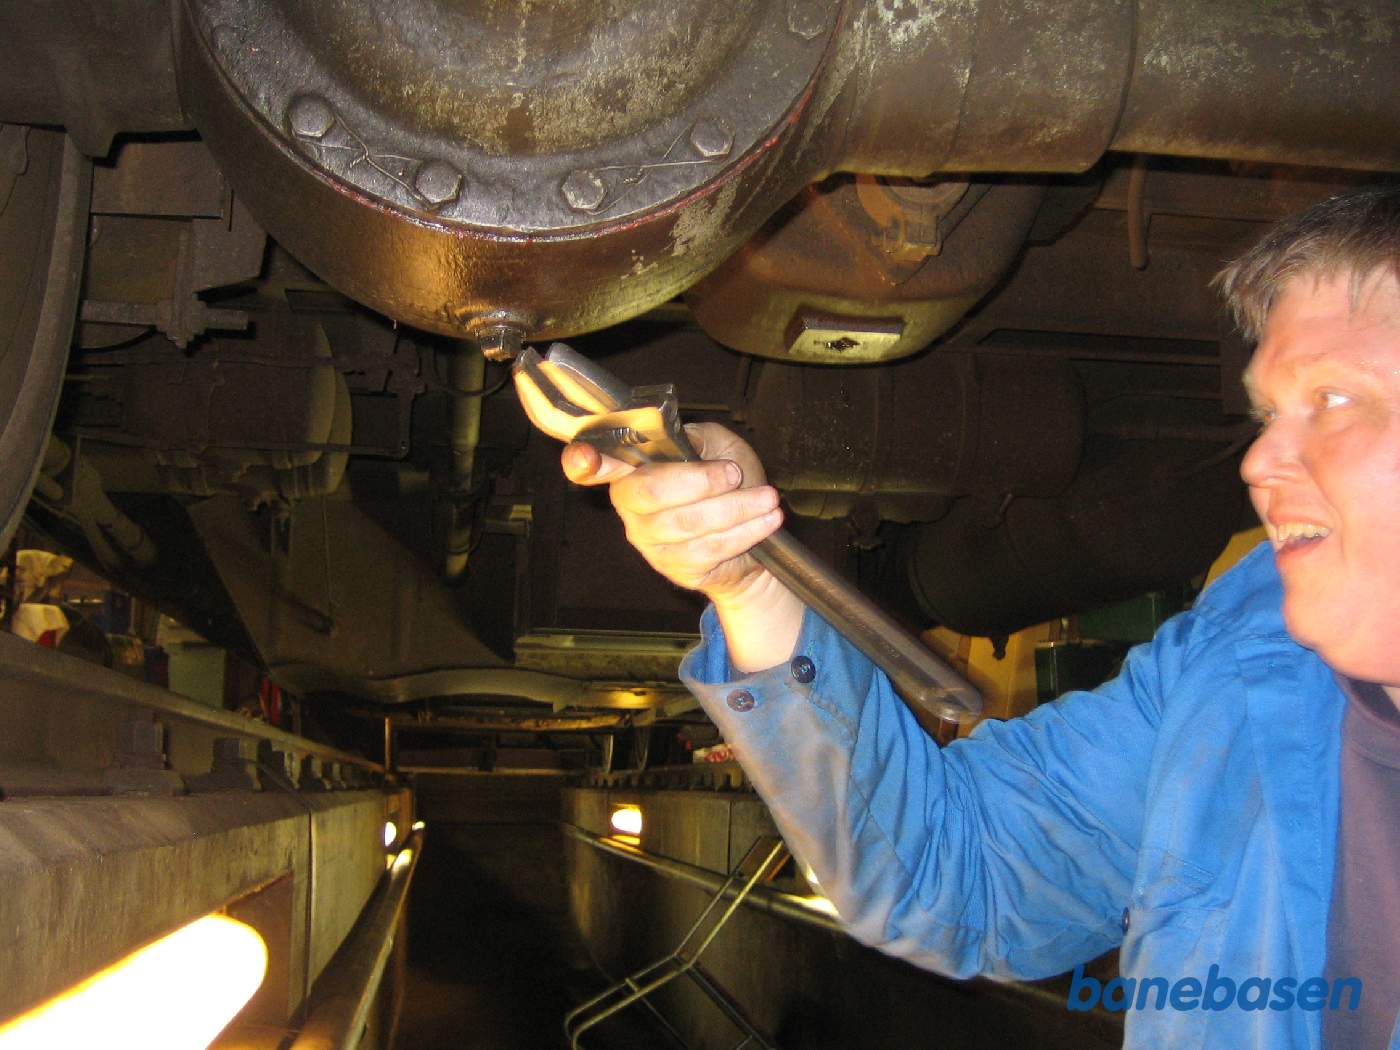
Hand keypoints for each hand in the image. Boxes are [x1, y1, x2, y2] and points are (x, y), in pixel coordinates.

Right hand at [561, 423, 780, 601]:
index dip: (584, 462)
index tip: (587, 457)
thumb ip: (691, 438)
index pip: (592, 466)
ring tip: (766, 498)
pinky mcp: (675, 567)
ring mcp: (650, 541)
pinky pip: (709, 548)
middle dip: (700, 481)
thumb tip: (675, 439)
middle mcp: (630, 507)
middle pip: (651, 492)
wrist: (750, 539)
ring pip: (688, 523)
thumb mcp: (713, 446)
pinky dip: (744, 531)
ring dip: (736, 508)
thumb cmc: (727, 484)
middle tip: (735, 474)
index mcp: (631, 470)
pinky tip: (765, 520)